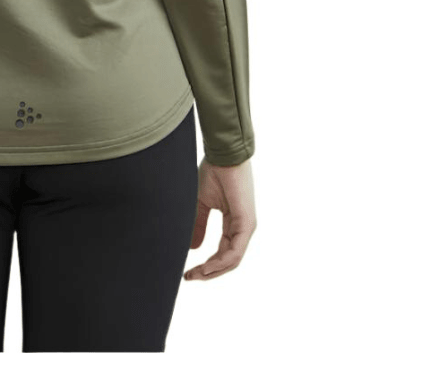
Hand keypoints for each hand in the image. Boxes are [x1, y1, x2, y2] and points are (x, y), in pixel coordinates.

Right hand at [184, 157, 255, 280]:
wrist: (222, 155)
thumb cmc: (214, 173)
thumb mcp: (201, 203)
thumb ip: (198, 225)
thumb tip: (193, 248)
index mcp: (234, 224)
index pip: (222, 253)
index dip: (205, 265)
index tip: (187, 272)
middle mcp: (242, 229)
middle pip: (228, 261)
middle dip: (207, 272)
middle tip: (188, 277)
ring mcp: (246, 227)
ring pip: (232, 260)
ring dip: (212, 271)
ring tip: (194, 275)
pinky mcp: (246, 224)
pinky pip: (235, 251)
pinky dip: (220, 262)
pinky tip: (206, 266)